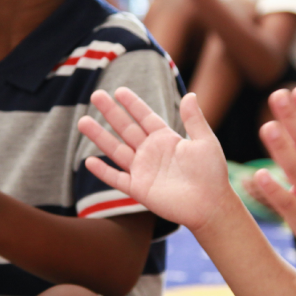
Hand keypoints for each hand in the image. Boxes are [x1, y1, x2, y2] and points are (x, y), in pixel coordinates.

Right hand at [76, 88, 233, 232]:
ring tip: (83, 121)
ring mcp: (143, 170)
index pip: (145, 117)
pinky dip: (103, 171)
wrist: (211, 205)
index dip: (132, 104)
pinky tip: (89, 161)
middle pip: (126, 129)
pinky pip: (117, 179)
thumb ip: (194, 120)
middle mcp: (151, 152)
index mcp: (166, 139)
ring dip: (100, 136)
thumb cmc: (212, 174)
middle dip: (111, 113)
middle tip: (96, 95)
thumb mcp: (205, 141)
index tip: (119, 90)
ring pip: (116, 150)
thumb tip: (189, 94)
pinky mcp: (139, 189)